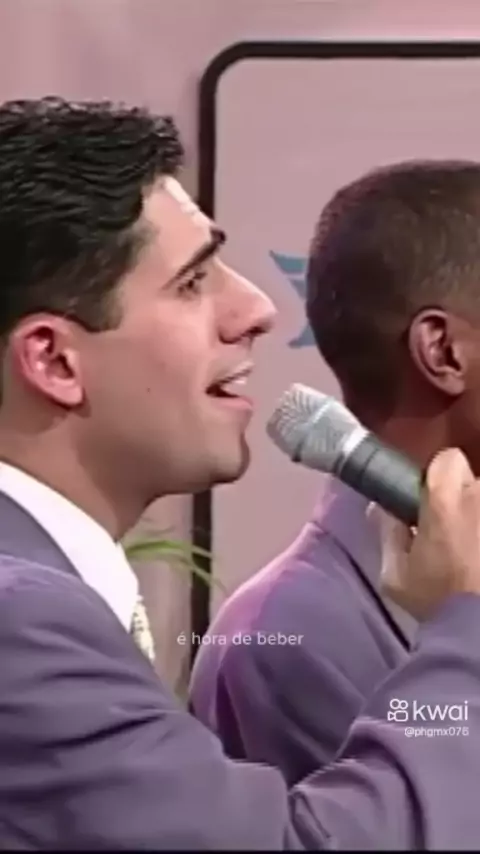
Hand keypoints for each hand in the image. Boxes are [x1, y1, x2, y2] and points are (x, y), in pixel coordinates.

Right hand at [370, 447, 479, 620]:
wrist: (479, 633)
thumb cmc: (436, 603)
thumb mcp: (395, 574)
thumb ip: (387, 532)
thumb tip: (380, 508)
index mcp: (446, 500)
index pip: (448, 458)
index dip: (439, 477)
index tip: (430, 502)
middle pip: (473, 481)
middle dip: (463, 499)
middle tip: (452, 530)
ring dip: (477, 519)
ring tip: (472, 549)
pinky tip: (478, 560)